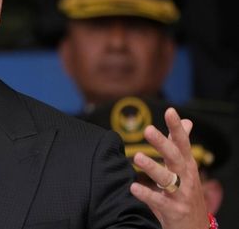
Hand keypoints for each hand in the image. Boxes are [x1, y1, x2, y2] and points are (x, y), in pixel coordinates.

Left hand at [130, 107, 208, 228]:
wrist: (195, 228)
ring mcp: (181, 195)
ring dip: (152, 167)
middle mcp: (186, 178)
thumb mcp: (186, 168)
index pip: (183, 143)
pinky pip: (159, 202)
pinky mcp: (175, 211)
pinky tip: (133, 187)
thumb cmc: (186, 193)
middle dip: (162, 143)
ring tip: (137, 156)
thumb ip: (180, 146)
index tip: (170, 111)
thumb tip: (186, 121)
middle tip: (147, 129)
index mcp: (187, 165)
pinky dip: (147, 195)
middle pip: (174, 157)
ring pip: (167, 179)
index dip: (177, 127)